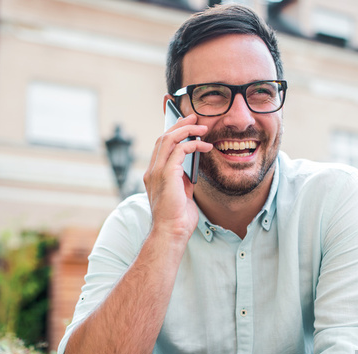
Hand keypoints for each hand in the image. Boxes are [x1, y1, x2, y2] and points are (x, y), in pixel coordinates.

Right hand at [144, 113, 211, 241]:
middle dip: (179, 125)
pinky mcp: (166, 174)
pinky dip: (193, 144)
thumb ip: (183, 180)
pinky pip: (179, 150)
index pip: (160, 147)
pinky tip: (205, 146)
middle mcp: (151, 171)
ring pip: (168, 139)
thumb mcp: (182, 194)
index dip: (172, 132)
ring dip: (187, 130)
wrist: (171, 232)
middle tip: (194, 117)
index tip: (185, 124)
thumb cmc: (177, 219)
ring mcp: (156, 172)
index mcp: (153, 175)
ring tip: (202, 127)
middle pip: (163, 138)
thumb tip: (192, 168)